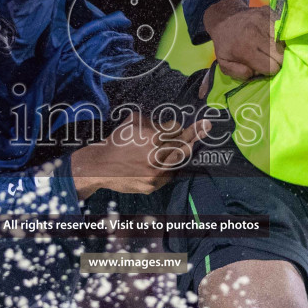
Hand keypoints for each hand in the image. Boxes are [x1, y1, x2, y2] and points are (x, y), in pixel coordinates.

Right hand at [71, 113, 210, 198]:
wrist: (100, 167)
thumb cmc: (116, 142)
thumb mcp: (132, 123)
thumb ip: (152, 122)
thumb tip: (169, 124)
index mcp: (152, 137)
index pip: (176, 129)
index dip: (177, 126)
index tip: (182, 124)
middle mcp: (156, 156)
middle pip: (183, 144)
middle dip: (196, 133)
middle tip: (207, 125)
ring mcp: (155, 173)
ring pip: (178, 160)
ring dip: (184, 151)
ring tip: (193, 142)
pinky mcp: (152, 185)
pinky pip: (168, 175)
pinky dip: (170, 167)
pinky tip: (168, 162)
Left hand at [204, 0, 282, 80]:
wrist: (224, 18)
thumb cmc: (225, 44)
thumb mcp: (224, 63)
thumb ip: (238, 72)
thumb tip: (254, 72)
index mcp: (245, 48)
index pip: (271, 67)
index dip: (269, 70)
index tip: (264, 67)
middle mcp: (256, 32)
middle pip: (281, 55)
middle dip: (277, 61)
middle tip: (269, 58)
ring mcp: (264, 19)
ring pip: (285, 41)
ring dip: (281, 47)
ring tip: (271, 47)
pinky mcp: (270, 11)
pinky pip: (284, 28)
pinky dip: (281, 35)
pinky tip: (272, 36)